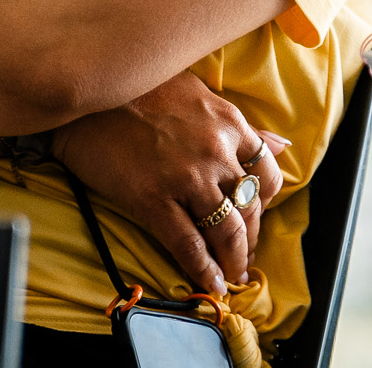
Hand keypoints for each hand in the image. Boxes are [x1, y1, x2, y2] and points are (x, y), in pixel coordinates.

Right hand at [51, 71, 286, 294]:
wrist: (89, 92)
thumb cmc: (142, 88)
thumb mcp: (201, 94)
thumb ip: (240, 125)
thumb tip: (281, 145)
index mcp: (230, 124)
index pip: (266, 173)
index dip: (265, 201)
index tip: (255, 215)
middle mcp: (216, 152)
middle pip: (249, 207)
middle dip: (251, 237)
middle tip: (244, 254)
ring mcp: (187, 178)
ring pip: (225, 231)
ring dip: (234, 259)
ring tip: (232, 275)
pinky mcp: (153, 200)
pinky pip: (187, 245)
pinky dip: (202, 270)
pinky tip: (209, 284)